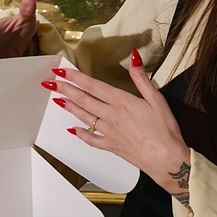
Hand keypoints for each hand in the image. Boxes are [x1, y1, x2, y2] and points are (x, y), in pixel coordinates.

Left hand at [43, 49, 192, 201]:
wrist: (166, 159)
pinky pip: (92, 140)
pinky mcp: (112, 146)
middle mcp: (111, 116)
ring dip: (70, 107)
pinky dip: (81, 134)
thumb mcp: (156, 98)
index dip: (75, 77)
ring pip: (84, 117)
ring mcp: (109, 132)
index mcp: (121, 102)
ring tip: (58, 100)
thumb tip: (133, 57)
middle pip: (83, 100)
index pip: (93, 86)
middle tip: (51, 83)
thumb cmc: (164, 131)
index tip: (62, 71)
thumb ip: (141, 78)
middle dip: (65, 90)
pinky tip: (73, 130)